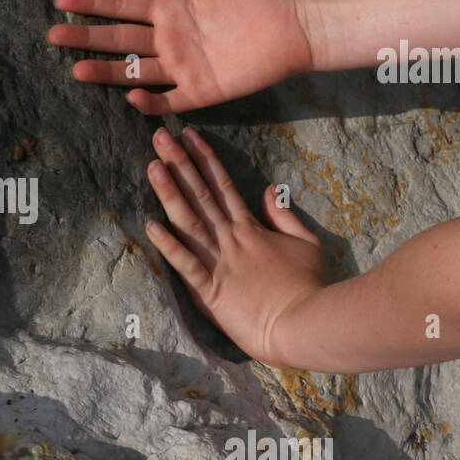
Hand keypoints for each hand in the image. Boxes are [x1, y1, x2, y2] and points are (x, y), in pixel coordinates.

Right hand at [48, 0, 315, 113]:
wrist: (297, 24)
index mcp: (170, 9)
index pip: (122, 7)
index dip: (93, 4)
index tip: (62, 0)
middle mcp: (170, 39)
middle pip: (120, 41)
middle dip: (86, 37)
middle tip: (53, 35)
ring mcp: (184, 67)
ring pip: (135, 72)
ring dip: (107, 72)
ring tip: (76, 70)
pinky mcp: (202, 91)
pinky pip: (169, 100)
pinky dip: (150, 101)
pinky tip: (131, 95)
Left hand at [144, 127, 330, 366]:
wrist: (306, 324)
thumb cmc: (309, 287)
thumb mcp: (306, 243)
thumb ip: (284, 215)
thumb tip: (269, 190)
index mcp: (250, 228)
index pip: (222, 185)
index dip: (204, 158)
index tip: (188, 135)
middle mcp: (230, 240)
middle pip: (200, 194)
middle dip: (179, 163)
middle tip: (160, 136)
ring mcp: (219, 264)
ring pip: (189, 222)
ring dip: (169, 193)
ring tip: (152, 166)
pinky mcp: (210, 292)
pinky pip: (186, 265)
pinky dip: (168, 246)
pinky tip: (150, 226)